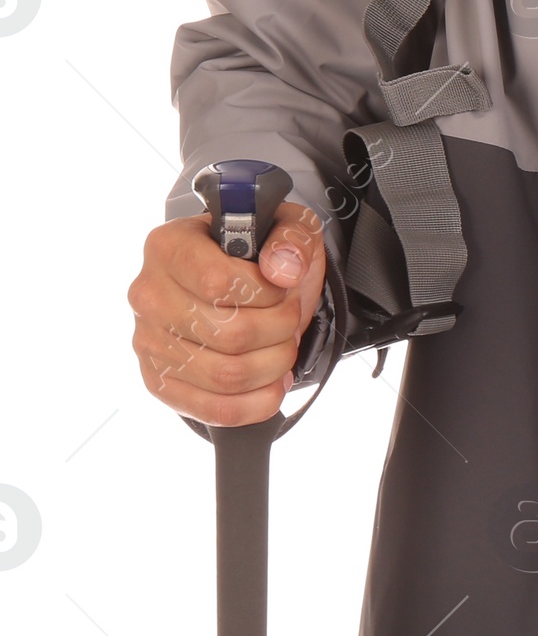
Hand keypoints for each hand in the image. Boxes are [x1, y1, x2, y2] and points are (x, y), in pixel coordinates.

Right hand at [128, 202, 325, 426]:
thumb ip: (290, 238)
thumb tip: (282, 270)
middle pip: (228, 334)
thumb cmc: (261, 252)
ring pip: (224, 375)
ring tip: (284, 347)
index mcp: (170, 246)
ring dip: (273, 365)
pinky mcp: (157, 382)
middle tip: (290, 318)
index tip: (282, 287)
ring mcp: (148, 342)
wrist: (245, 284)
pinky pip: (210, 409)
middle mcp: (148, 294)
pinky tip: (272, 386)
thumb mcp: (287, 226)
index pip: (219, 283)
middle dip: (279, 329)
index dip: (266, 293)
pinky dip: (254, 404)